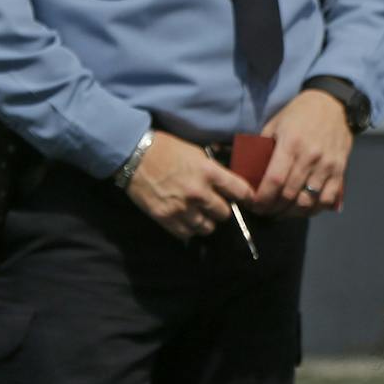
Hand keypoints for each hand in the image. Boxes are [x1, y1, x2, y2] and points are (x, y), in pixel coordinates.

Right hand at [126, 132, 254, 241]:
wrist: (133, 154)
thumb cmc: (166, 149)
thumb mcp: (197, 153)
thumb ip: (214, 171)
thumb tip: (229, 184)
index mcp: (209, 172)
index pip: (241, 192)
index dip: (248, 198)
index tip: (249, 201)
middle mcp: (198, 193)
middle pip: (224, 214)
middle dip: (221, 210)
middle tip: (214, 205)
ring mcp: (181, 207)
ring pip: (207, 228)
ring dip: (206, 222)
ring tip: (200, 215)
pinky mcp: (165, 217)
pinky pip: (186, 234)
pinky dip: (188, 230)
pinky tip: (186, 220)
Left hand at [252, 89, 352, 216]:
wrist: (333, 104)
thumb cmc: (300, 114)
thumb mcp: (275, 125)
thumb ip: (264, 148)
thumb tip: (250, 172)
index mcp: (291, 143)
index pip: (274, 180)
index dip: (263, 198)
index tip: (254, 205)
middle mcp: (310, 156)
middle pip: (290, 194)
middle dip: (273, 208)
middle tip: (265, 211)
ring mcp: (327, 165)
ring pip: (308, 201)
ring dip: (292, 212)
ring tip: (281, 212)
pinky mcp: (340, 170)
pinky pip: (328, 198)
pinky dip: (315, 209)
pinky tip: (304, 209)